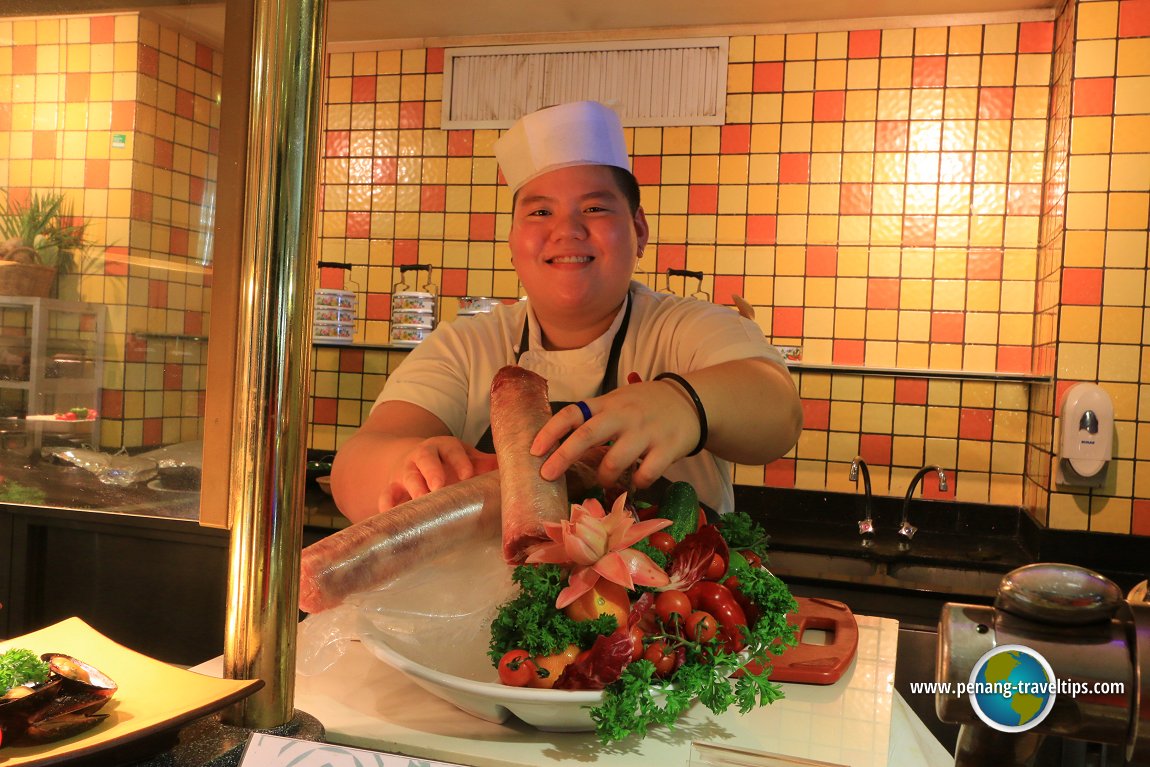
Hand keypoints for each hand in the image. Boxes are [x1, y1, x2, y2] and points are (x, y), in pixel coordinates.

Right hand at [380, 437, 497, 510]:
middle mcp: (422, 457)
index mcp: (444, 447)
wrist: (413, 458)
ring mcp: (405, 472)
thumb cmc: (448, 462)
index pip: (452, 450)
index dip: (460, 461)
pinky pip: (386, 497)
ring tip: (421, 504)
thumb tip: (518, 470)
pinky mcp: (392, 489)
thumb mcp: (467, 457)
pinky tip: (393, 520)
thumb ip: (487, 465)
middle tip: (439, 488)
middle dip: (432, 473)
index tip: (468, 475)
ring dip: (413, 490)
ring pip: (406, 478)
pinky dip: (388, 507)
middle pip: (425, 460)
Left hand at [529, 380, 699, 489]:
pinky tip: (636, 483)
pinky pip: (646, 473)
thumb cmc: (645, 406)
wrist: (691, 402)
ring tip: (604, 481)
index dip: (551, 431)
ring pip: (615, 460)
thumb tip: (558, 445)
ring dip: (603, 477)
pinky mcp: (667, 448)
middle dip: (563, 457)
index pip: (573, 413)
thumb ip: (594, 418)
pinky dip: (637, 484)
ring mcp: (646, 432)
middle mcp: (623, 416)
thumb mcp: (617, 402)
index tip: (534, 450)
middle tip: (547, 475)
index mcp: (607, 404)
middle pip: (587, 435)